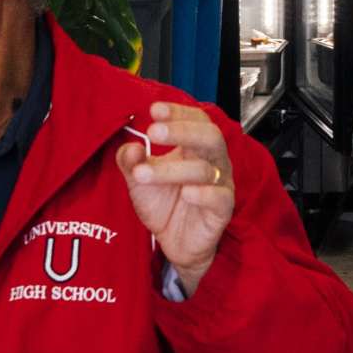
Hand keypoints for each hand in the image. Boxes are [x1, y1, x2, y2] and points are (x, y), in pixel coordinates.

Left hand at [122, 104, 236, 278]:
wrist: (174, 242)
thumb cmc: (164, 204)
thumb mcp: (139, 179)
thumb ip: (131, 161)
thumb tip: (131, 146)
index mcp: (195, 148)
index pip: (196, 120)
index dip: (178, 112)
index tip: (154, 110)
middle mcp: (212, 162)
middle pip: (210, 136)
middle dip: (183, 131)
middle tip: (153, 132)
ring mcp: (220, 185)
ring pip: (205, 169)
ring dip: (172, 169)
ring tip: (142, 173)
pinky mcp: (222, 210)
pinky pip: (219, 197)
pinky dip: (203, 193)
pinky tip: (186, 193)